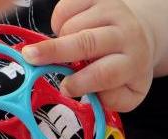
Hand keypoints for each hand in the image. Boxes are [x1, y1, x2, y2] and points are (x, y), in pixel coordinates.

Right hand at [22, 0, 155, 112]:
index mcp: (134, 61)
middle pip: (87, 41)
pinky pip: (65, 8)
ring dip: (60, 41)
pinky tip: (70, 33)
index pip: (106, 73)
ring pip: (71, 26)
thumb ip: (112, 100)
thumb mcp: (129, 93)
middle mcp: (125, 32)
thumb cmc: (126, 67)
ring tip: (70, 51)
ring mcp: (111, 10)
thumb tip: (90, 94)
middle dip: (55, 50)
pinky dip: (59, 22)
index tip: (64, 88)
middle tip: (30, 58)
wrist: (138, 35)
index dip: (81, 82)